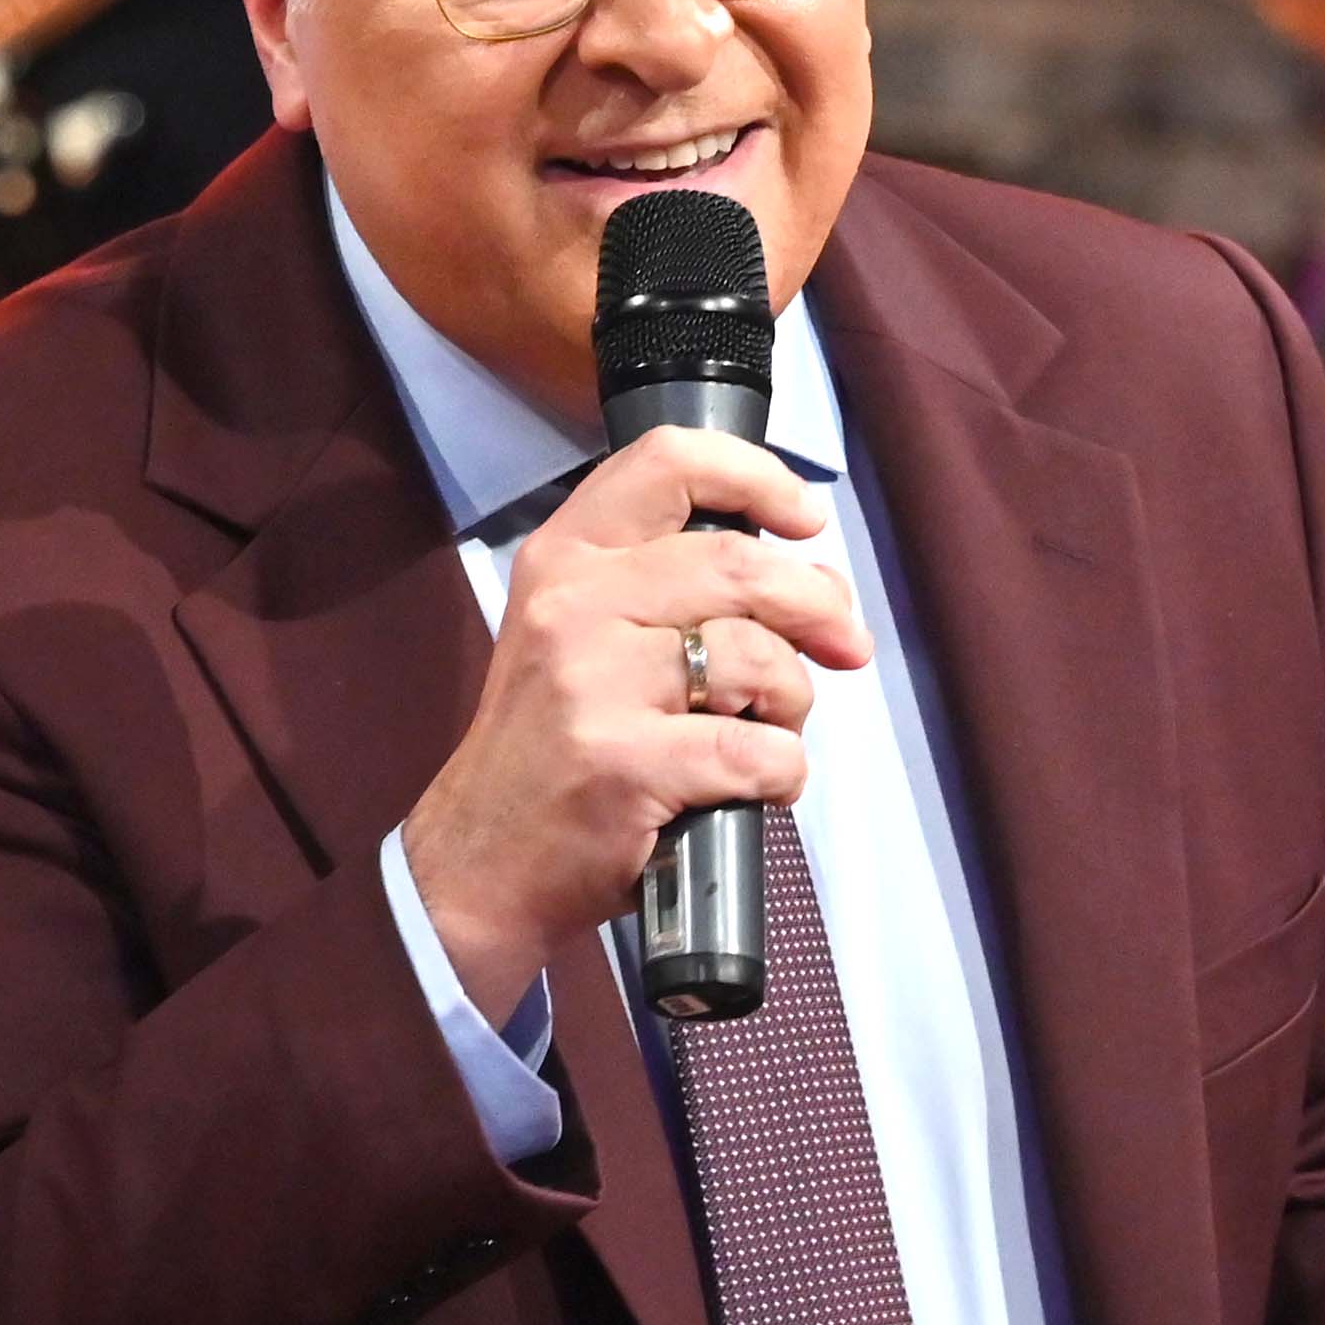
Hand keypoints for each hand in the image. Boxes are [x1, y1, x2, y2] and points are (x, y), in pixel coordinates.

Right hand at [399, 428, 869, 1010]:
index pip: (668, 463)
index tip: (804, 520)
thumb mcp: (576, 632)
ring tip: (775, 728)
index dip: (758, 478)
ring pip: (757, 657)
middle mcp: (572, 604)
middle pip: (739, 563)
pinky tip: (763, 785)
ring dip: (795, 699)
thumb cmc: (552, 746)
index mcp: (565, 557)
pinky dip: (784, 772)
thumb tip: (810, 574)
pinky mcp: (623, 763)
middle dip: (818, 604)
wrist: (480, 861)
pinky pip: (756, 751)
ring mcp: (594, 683)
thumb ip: (668, 586)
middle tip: (844, 642)